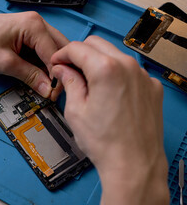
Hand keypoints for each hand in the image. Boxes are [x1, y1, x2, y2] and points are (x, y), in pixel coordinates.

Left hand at [0, 12, 67, 99]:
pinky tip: (39, 76)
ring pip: (53, 50)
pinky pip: (42, 50)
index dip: (56, 77)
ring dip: (51, 68)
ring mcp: (33, 28)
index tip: (54, 94)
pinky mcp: (27, 34)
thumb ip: (29, 76)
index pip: (55, 55)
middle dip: (59, 71)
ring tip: (46, 86)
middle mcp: (37, 23)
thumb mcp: (5, 63)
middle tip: (53, 91)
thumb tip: (47, 89)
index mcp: (34, 25)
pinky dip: (42, 64)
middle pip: (59, 50)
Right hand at [51, 36, 168, 204]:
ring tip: (88, 82)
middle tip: (68, 70)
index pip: (77, 48)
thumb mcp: (75, 110)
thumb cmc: (106, 143)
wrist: (134, 165)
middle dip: (79, 53)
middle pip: (97, 44)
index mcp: (106, 69)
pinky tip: (109, 92)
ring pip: (114, 55)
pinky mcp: (152, 87)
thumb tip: (62, 70)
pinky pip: (130, 70)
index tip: (56, 62)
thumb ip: (69, 82)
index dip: (62, 54)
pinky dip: (116, 74)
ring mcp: (143, 76)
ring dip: (98, 62)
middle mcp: (128, 67)